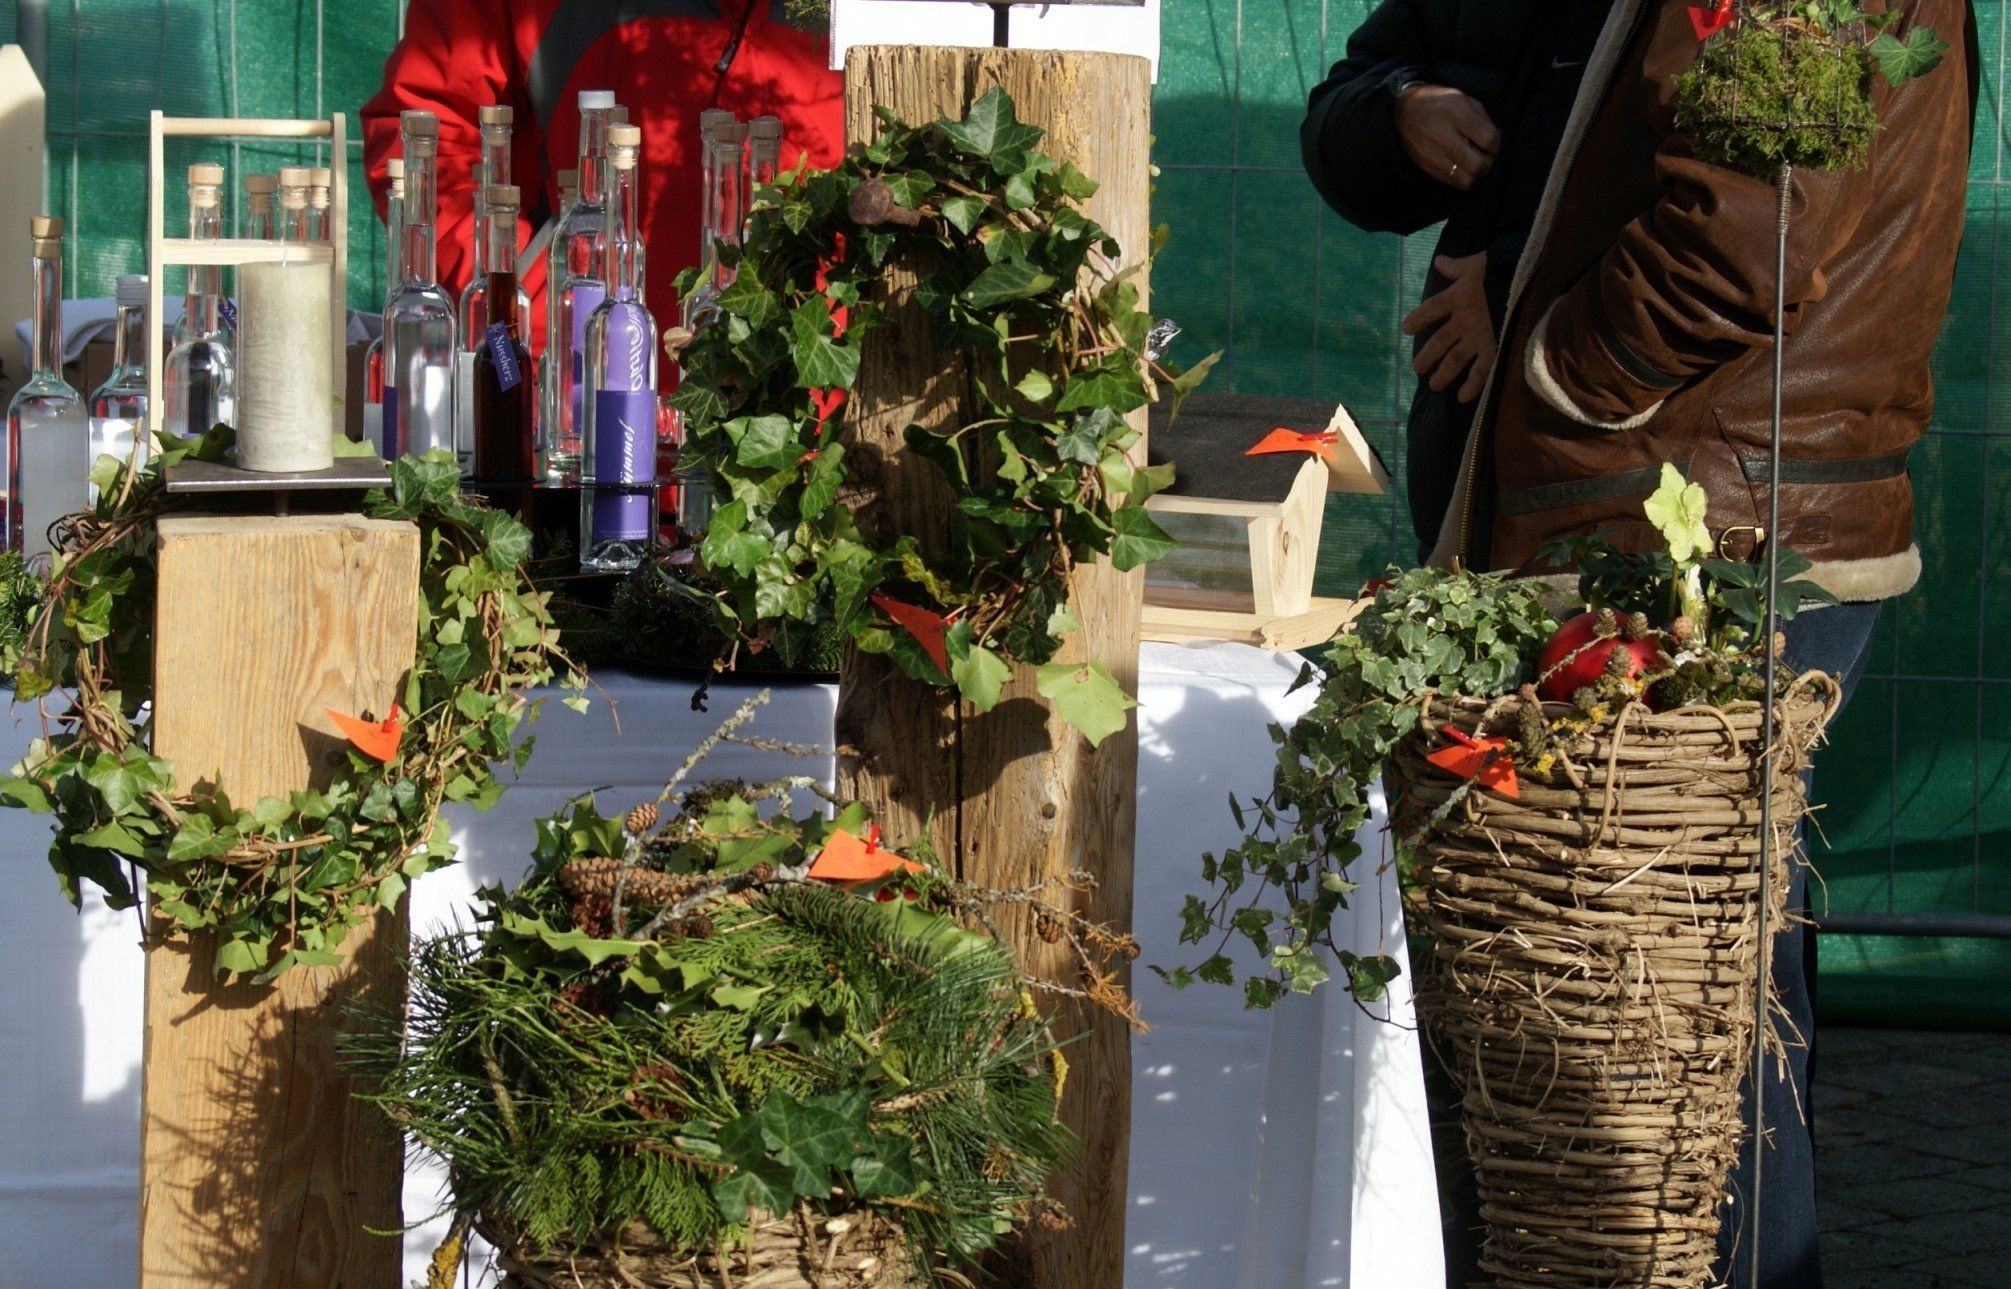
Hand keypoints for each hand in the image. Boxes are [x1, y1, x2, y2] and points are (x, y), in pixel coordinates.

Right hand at [1394, 85, 1500, 190]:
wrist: (1405, 111)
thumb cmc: (1440, 103)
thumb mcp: (1464, 100)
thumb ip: (1483, 120)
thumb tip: (1500, 141)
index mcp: (1455, 111)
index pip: (1488, 139)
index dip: (1499, 145)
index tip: (1497, 144)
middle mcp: (1442, 134)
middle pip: (1478, 164)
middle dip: (1491, 164)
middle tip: (1491, 157)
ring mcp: (1432, 153)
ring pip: (1467, 179)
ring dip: (1478, 175)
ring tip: (1478, 164)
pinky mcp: (1426, 166)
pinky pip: (1453, 182)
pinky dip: (1464, 179)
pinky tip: (1465, 168)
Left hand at [1400, 253, 1494, 402]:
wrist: (1528, 280)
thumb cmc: (1499, 270)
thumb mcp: (1475, 264)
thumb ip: (1455, 266)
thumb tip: (1440, 260)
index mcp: (1457, 297)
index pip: (1430, 310)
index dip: (1417, 319)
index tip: (1406, 329)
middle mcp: (1464, 320)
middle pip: (1439, 341)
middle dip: (1427, 356)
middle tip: (1418, 368)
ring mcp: (1478, 336)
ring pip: (1456, 359)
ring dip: (1444, 373)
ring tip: (1434, 385)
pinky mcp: (1494, 346)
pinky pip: (1481, 370)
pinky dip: (1472, 385)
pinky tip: (1463, 398)